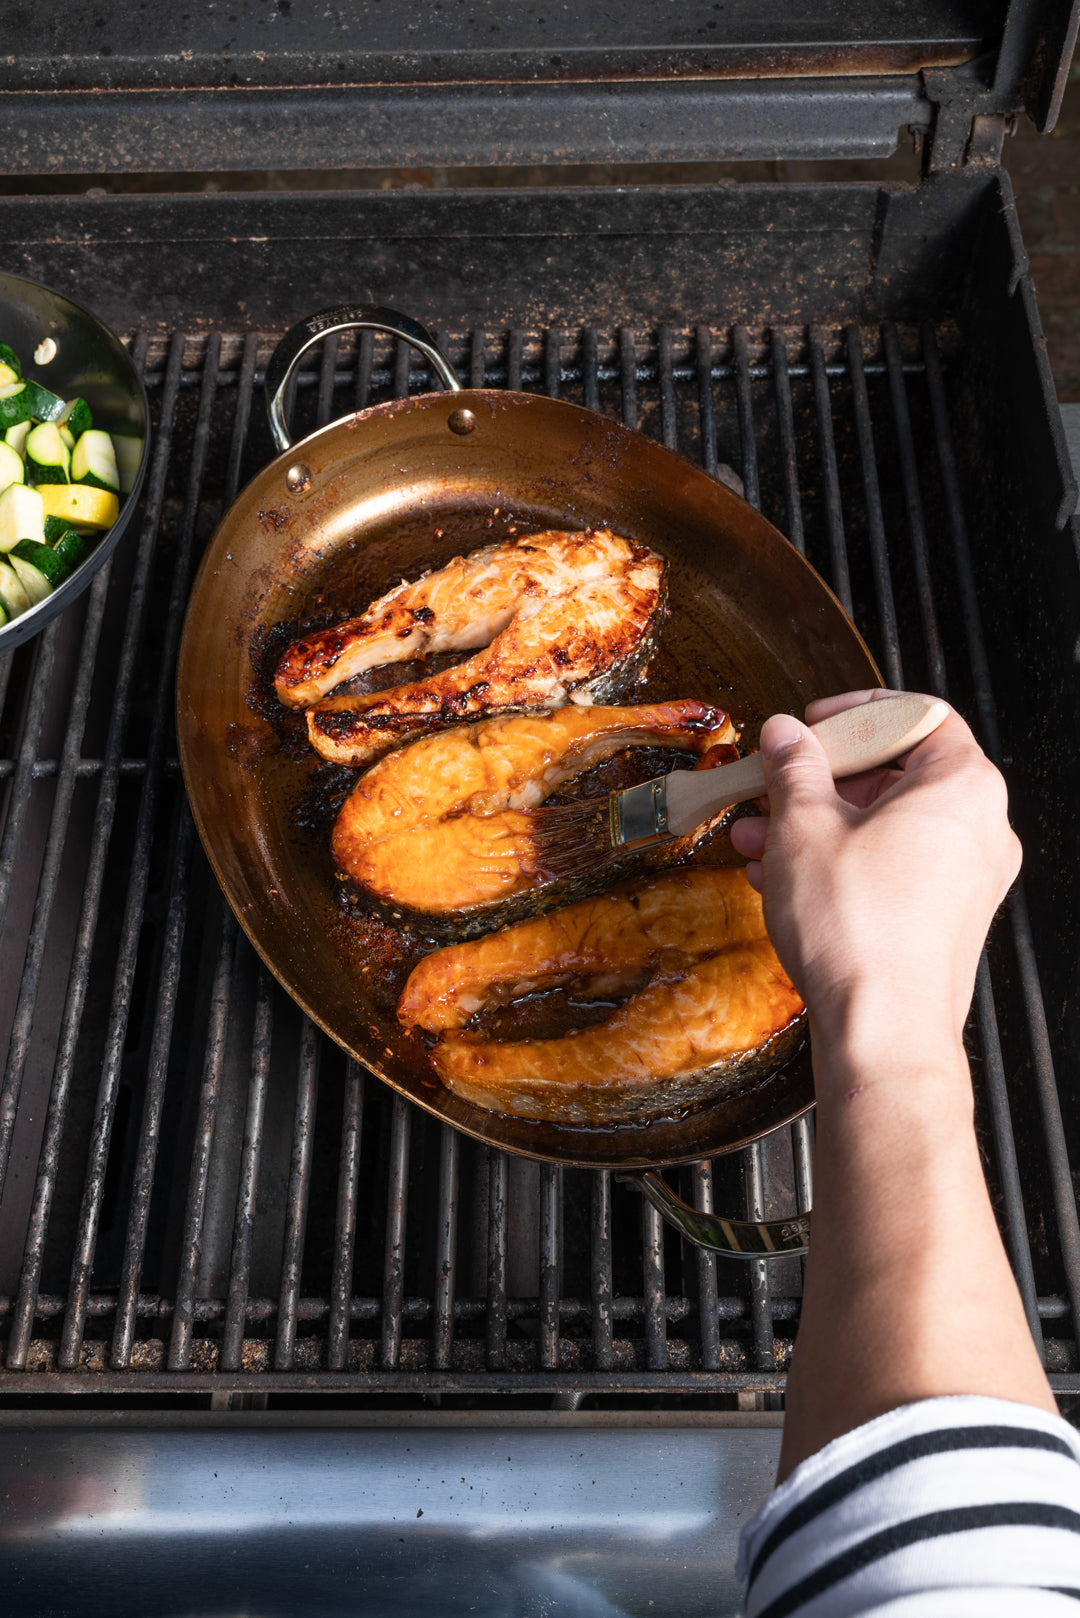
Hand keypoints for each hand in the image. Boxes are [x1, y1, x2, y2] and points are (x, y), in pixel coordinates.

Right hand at [729, 689, 1019, 1053]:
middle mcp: (980, 828)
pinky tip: (781, 878)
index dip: (856, 712)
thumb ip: (794, 767)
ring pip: (886, 826)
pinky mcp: (947, 918)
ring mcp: (969, 878)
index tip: (812, 726)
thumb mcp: (803, 827)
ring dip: (819, 824)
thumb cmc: (857, 930)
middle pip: (898, 773)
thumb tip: (786, 735)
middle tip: (774, 782)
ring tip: (758, 837)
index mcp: (962, 786)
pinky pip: (893, 868)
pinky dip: (841, 862)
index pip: (918, 715)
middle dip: (822, 779)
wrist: (882, 1030)